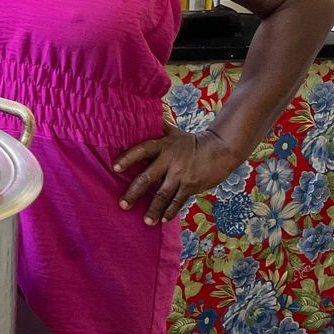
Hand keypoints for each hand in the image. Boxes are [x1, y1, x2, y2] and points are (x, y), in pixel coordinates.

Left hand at [115, 124, 242, 225]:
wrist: (220, 150)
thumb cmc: (190, 141)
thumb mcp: (173, 132)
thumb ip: (156, 127)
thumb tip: (139, 112)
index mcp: (162, 146)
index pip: (141, 150)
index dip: (128, 158)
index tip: (114, 167)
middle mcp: (170, 161)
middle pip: (148, 178)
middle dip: (134, 192)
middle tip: (122, 204)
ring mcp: (181, 175)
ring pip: (163, 194)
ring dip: (154, 209)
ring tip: (145, 221)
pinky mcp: (191, 186)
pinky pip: (178, 201)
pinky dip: (170, 211)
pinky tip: (163, 220)